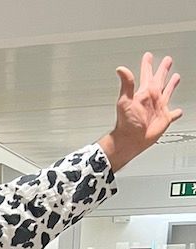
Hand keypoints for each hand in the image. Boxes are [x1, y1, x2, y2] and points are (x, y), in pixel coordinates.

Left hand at [99, 52, 181, 171]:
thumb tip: (121, 69)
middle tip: (167, 60)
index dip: (147, 64)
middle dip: (163, 70)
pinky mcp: (164, 119)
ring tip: (176, 77)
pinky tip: (179, 111)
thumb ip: (126, 84)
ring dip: (172, 85)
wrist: (130, 140)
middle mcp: (152, 99)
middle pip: (159, 80)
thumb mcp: (125, 100)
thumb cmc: (126, 123)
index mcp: (144, 92)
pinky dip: (176, 112)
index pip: (146, 74)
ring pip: (167, 93)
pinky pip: (173, 114)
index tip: (148, 56)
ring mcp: (158, 108)